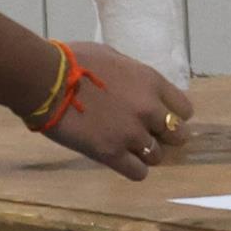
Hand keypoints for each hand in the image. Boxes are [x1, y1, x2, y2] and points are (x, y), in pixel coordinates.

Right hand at [47, 43, 196, 181]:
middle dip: (165, 136)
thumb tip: (137, 84)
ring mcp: (132, 134)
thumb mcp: (114, 57)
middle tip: (147, 135)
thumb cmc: (75, 61)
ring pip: (158, 156)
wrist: (46, 79)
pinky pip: (138, 173)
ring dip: (146, 154)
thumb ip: (133, 75)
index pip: (185, 109)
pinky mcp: (112, 154)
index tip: (161, 118)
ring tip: (129, 148)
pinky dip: (133, 169)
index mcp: (151, 82)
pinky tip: (121, 160)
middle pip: (178, 135)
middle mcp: (149, 110)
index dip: (174, 115)